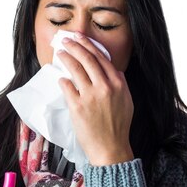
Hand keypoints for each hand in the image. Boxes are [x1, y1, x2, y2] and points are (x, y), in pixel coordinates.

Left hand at [57, 33, 133, 165]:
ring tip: (61, 52)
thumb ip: (119, 83)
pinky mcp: (77, 106)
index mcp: (118, 83)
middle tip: (66, 40)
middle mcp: (105, 87)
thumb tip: (109, 68)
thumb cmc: (118, 126)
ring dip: (66, 57)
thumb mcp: (126, 100)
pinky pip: (67, 86)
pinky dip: (63, 80)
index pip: (101, 57)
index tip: (80, 38)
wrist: (110, 148)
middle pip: (87, 59)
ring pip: (75, 69)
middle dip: (75, 46)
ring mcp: (90, 96)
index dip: (89, 45)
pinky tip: (60, 77)